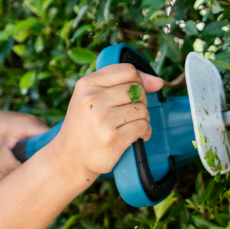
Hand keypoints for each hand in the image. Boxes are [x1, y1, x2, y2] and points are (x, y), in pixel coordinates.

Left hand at [0, 107, 50, 180]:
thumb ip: (12, 168)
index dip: (52, 162)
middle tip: (12, 176)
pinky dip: (18, 164)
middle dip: (32, 168)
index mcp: (34, 126)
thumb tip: (28, 183)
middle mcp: (37, 128)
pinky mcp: (26, 139)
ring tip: (2, 173)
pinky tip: (4, 169)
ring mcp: (32, 133)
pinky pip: (30, 155)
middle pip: (48, 153)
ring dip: (22, 168)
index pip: (57, 146)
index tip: (38, 175)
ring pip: (37, 156)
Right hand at [49, 64, 163, 181]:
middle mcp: (93, 99)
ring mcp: (103, 118)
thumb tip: (158, 81)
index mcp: (87, 84)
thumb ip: (122, 84)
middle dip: (140, 102)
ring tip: (129, 126)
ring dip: (142, 119)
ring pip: (143, 109)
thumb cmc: (86, 126)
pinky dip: (145, 133)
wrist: (71, 157)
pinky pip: (144, 126)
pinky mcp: (113, 137)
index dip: (139, 81)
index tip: (134, 93)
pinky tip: (135, 136)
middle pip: (138, 90)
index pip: (128, 70)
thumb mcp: (92, 98)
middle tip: (128, 114)